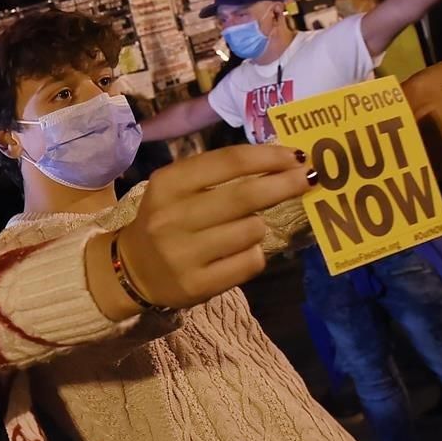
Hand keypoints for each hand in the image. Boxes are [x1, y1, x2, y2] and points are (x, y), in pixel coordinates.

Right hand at [119, 145, 312, 308]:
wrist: (132, 270)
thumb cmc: (166, 218)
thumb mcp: (177, 187)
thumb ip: (219, 173)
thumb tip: (280, 161)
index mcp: (168, 184)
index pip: (228, 162)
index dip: (268, 156)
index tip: (295, 155)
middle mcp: (172, 217)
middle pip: (245, 195)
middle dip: (284, 184)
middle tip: (309, 178)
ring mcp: (183, 254)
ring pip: (252, 230)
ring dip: (259, 225)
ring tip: (244, 228)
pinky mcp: (197, 285)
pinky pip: (250, 262)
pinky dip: (254, 253)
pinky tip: (239, 252)